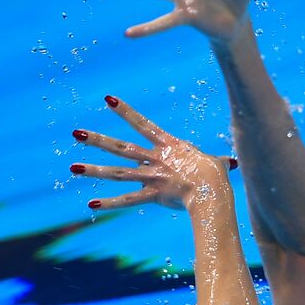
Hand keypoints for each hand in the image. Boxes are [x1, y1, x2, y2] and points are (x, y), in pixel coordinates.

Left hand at [70, 95, 234, 210]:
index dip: (125, 111)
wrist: (212, 191)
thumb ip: (217, 162)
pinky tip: (91, 205)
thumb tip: (231, 163)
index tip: (107, 99)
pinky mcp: (153, 195)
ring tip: (73, 168)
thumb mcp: (215, 164)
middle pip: (121, 148)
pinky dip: (110, 204)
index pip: (142, 124)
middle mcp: (155, 159)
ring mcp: (152, 177)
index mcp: (169, 146)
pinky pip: (128, 200)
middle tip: (75, 133)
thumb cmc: (216, 176)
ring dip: (94, 171)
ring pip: (117, 173)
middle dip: (97, 140)